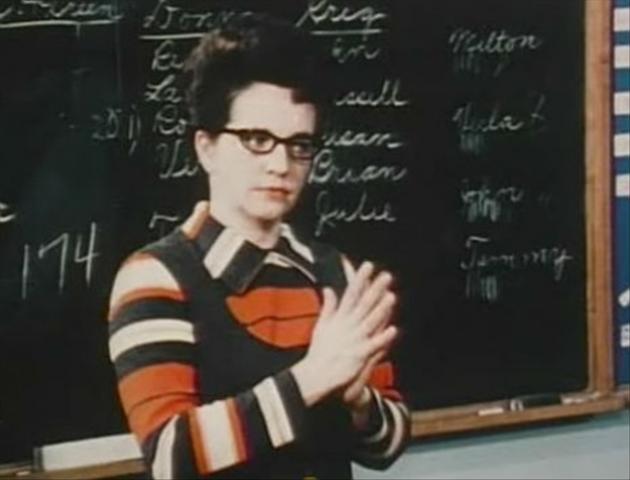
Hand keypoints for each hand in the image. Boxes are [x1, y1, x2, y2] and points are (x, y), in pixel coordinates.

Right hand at [291, 262, 396, 405]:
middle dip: (375, 289)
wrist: (315, 375)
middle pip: (363, 304)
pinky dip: (382, 338)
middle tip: (387, 275)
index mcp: (339, 318)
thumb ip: (328, 306)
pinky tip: (393, 330)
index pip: (351, 294)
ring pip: (370, 320)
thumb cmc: (319, 352)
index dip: (360, 279)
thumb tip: (329, 288)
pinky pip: (373, 344)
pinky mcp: (358, 354)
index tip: (368, 266)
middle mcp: (347, 326)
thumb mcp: (322, 325)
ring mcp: (354, 339)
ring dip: (381, 309)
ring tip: (391, 296)